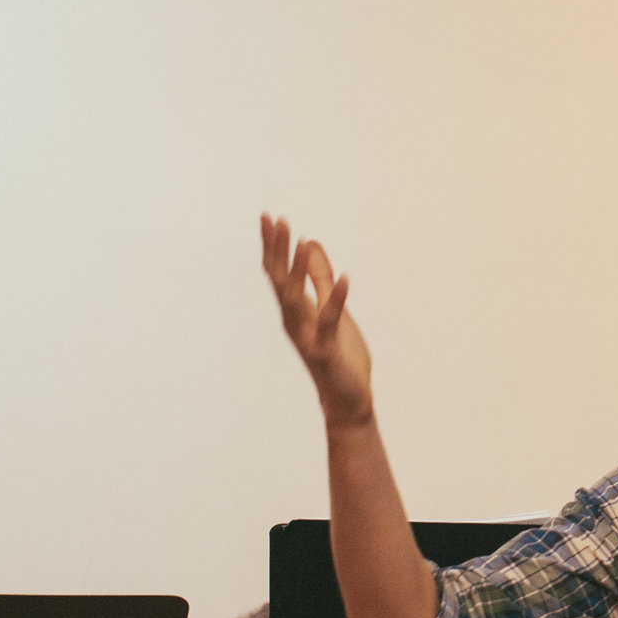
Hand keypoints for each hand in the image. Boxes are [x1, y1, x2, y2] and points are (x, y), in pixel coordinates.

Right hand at [261, 215, 375, 429]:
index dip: (273, 247)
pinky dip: (336, 300)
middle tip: (275, 220)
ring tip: (300, 242)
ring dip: (298, 271)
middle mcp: (294, 322)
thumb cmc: (340, 356)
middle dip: (277, 251)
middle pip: (280, 282)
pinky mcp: (326, 352)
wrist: (348, 400)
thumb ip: (320, 278)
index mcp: (295, 312)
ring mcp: (308, 337)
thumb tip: (310, 242)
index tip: (269, 217)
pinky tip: (345, 279)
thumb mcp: (333, 309)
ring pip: (296, 300)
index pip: (278, 274)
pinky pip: (330, 322)